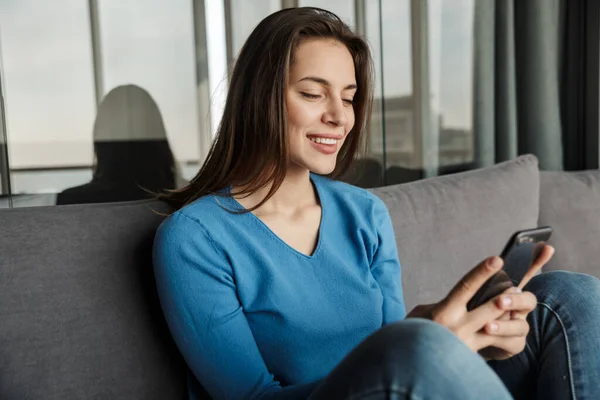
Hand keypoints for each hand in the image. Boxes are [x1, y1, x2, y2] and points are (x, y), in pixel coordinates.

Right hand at [407, 245, 554, 356]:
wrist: (410, 364)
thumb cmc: (412, 334)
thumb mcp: (420, 314)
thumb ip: (441, 305)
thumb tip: (458, 299)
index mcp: (443, 311)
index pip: (466, 287)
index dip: (482, 272)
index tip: (496, 259)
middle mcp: (457, 326)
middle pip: (489, 308)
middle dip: (505, 296)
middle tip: (516, 288)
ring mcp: (466, 343)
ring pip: (495, 328)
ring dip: (507, 318)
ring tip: (516, 309)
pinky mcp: (470, 357)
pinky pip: (490, 344)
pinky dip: (498, 335)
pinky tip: (504, 330)